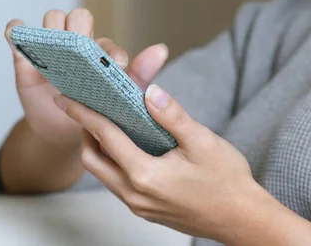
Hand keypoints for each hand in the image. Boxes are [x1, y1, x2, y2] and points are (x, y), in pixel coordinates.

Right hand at [5, 9, 168, 143]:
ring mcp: (52, 49)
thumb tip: (161, 49)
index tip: (115, 66)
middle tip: (80, 55)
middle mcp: (78, 45)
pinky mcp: (26, 57)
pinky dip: (16, 32)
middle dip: (82, 31)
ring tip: (55, 51)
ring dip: (54, 29)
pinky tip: (20, 41)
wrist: (63, 133)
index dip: (109, 51)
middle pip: (79, 17)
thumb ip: (139, 74)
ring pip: (53, 18)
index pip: (106, 42)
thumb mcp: (120, 97)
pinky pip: (17, 34)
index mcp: (102, 54)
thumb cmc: (96, 113)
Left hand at [53, 84, 262, 241]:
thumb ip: (173, 116)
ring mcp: (139, 206)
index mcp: (146, 175)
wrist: (242, 220)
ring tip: (105, 124)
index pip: (105, 137)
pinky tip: (127, 147)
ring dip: (98, 149)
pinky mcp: (146, 210)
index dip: (84, 114)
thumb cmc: (227, 182)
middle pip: (93, 160)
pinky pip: (117, 184)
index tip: (68, 98)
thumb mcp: (203, 142)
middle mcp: (135, 194)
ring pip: (103, 174)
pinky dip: (113, 162)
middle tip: (86, 108)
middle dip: (84, 132)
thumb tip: (150, 91)